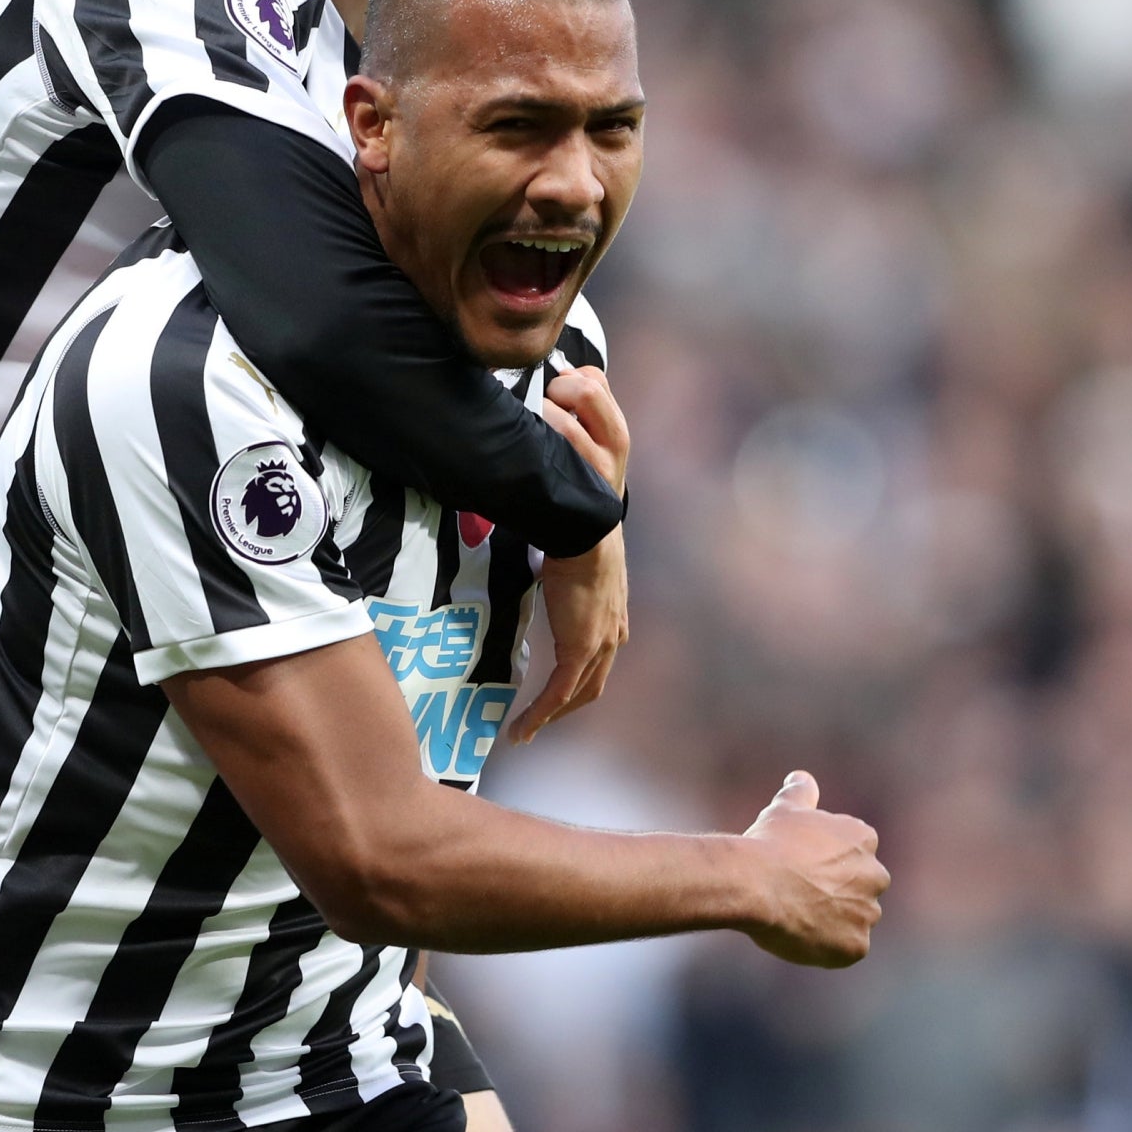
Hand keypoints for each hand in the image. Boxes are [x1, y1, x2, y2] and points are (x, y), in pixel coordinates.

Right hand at [514, 367, 631, 745]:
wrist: (584, 508)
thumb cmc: (574, 488)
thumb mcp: (567, 476)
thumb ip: (566, 438)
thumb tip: (558, 396)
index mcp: (605, 584)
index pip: (604, 628)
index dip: (587, 651)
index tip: (567, 669)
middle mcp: (611, 615)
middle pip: (598, 669)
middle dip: (574, 693)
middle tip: (545, 716)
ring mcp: (602, 632)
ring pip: (584, 687)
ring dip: (556, 709)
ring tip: (529, 729)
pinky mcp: (584, 641)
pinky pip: (562, 688)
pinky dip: (542, 714)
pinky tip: (520, 734)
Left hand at [536, 366, 626, 492]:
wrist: (591, 523)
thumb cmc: (583, 470)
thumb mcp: (596, 437)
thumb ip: (582, 403)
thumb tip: (558, 371)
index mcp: (616, 424)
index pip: (594, 378)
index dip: (566, 376)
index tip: (553, 391)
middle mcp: (615, 441)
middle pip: (586, 391)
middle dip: (555, 391)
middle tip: (543, 407)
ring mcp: (598, 465)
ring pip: (564, 423)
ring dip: (540, 418)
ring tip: (535, 429)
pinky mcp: (577, 485)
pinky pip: (552, 451)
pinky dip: (535, 442)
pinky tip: (530, 446)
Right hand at [740, 772, 887, 968]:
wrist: (757, 883)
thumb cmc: (769, 842)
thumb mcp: (784, 809)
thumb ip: (800, 793)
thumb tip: (801, 777)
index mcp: (863, 839)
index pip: (855, 852)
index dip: (827, 861)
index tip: (804, 865)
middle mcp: (875, 875)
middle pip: (862, 887)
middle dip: (840, 892)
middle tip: (801, 893)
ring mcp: (868, 913)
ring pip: (855, 920)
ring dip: (835, 920)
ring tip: (798, 916)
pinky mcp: (856, 946)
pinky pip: (846, 949)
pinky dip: (828, 947)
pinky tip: (801, 935)